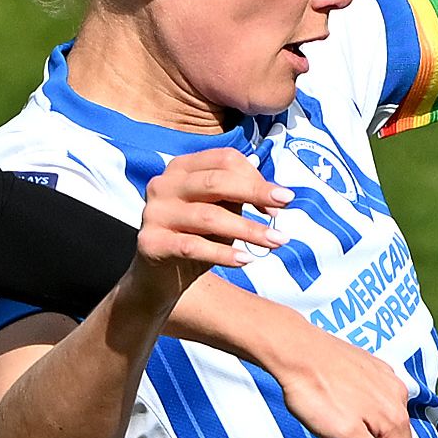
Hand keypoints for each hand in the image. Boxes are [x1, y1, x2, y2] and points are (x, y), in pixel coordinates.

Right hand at [139, 147, 288, 276]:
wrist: (159, 277)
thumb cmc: (196, 238)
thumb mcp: (219, 212)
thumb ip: (239, 197)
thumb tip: (276, 195)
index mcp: (181, 168)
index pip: (224, 160)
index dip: (256, 177)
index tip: (282, 199)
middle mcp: (163, 184)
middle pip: (216, 182)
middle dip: (255, 193)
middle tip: (286, 208)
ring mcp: (154, 213)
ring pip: (209, 216)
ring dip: (248, 229)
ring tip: (275, 241)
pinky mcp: (151, 243)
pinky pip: (194, 246)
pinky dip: (223, 254)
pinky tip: (246, 260)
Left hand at [257, 321, 427, 437]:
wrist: (294, 348)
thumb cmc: (314, 393)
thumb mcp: (344, 435)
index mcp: (393, 420)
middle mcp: (397, 399)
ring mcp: (387, 381)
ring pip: (396, 426)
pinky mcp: (373, 369)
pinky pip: (386, 406)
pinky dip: (385, 427)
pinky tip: (378, 431)